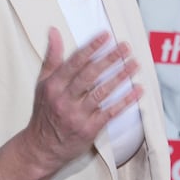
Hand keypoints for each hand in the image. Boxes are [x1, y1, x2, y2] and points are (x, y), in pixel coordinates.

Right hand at [20, 29, 141, 175]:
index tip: (106, 36)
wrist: (41, 147)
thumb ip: (52, 57)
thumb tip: (54, 31)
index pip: (75, 62)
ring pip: (102, 92)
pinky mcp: (89, 129)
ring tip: (134, 64)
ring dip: (120, 77)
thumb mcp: (42, 83)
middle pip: (90, 75)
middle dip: (109, 59)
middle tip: (125, 47)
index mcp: (53, 86)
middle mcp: (64, 99)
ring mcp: (77, 115)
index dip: (91, 48)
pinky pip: (110, 112)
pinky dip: (125, 101)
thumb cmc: (44, 112)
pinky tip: (137, 90)